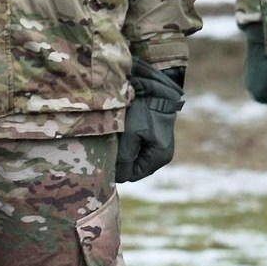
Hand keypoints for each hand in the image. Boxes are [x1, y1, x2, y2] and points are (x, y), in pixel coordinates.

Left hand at [115, 60, 182, 182]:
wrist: (156, 87)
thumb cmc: (143, 110)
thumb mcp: (130, 135)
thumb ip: (124, 158)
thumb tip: (117, 177)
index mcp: (160, 157)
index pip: (131, 175)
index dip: (116, 169)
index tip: (103, 156)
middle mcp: (163, 155)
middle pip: (133, 168)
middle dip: (120, 161)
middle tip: (106, 148)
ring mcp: (160, 147)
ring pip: (134, 159)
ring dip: (123, 153)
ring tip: (114, 139)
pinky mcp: (156, 139)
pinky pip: (137, 149)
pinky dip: (127, 145)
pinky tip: (120, 135)